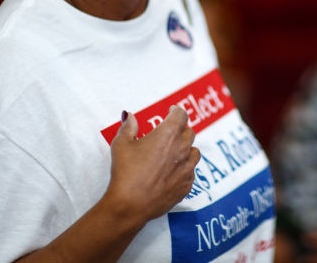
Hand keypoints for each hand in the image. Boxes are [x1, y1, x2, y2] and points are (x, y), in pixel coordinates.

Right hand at [105, 105, 200, 224]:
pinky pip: (191, 171)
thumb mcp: (121, 144)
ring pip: (194, 152)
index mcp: (168, 134)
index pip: (181, 115)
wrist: (131, 204)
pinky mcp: (187, 184)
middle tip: (169, 134)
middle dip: (180, 130)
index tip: (172, 112)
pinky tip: (172, 172)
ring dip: (185, 149)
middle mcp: (182, 148)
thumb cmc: (126, 172)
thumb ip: (129, 127)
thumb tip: (130, 117)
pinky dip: (184, 169)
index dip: (176, 111)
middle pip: (189, 132)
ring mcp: (187, 168)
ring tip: (173, 153)